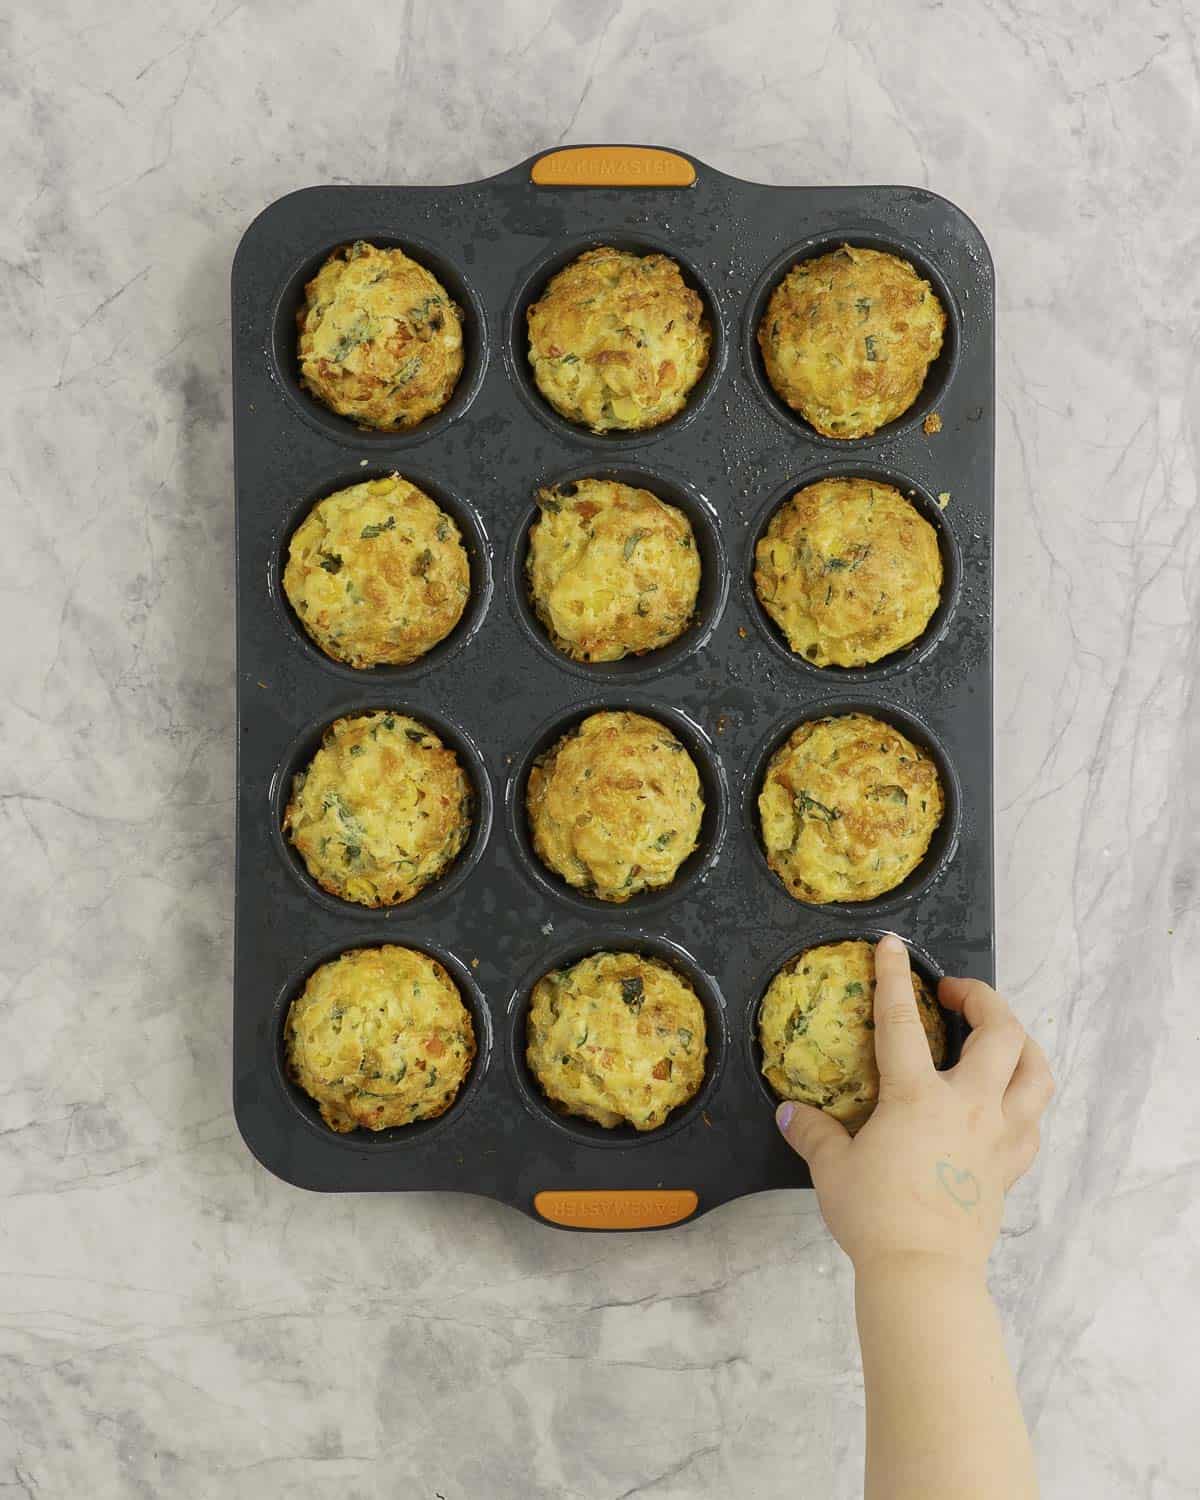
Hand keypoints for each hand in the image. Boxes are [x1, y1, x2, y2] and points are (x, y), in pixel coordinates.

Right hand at [776, 934, 1052, 1273]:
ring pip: (1036, 1073)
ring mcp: (999, 1137)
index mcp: (919, 1097)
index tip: (892, 947)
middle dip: (984, 1000)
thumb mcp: (832, 1169)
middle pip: (1003, 1033)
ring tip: (998, 1037)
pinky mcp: (1011, 1168)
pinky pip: (1032, 1121)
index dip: (894, 978)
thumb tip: (788, 1113)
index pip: (903, 1022)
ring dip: (1022, 1044)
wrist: (924, 1274)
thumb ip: (812, 1132)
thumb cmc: (876, 1217)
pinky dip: (1024, 1099)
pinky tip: (1005, 1101)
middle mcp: (970, 1106)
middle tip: (956, 995)